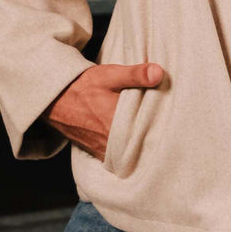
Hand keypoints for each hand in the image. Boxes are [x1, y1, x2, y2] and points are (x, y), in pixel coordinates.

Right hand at [43, 60, 163, 160]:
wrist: (55, 99)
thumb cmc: (83, 86)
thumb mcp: (109, 75)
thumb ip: (134, 75)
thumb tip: (159, 73)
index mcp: (117, 123)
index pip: (149, 132)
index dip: (163, 129)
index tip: (176, 125)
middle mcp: (111, 142)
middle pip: (141, 145)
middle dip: (155, 139)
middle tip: (171, 132)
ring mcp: (103, 150)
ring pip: (130, 154)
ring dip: (141, 146)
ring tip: (156, 137)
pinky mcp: (98, 153)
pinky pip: (119, 158)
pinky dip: (128, 151)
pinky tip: (137, 142)